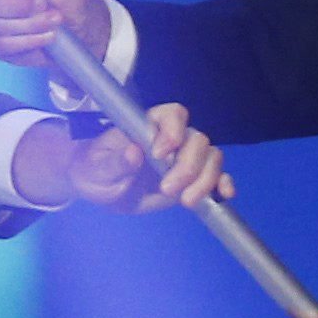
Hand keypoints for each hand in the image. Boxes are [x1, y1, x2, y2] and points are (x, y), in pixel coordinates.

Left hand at [5, 103, 230, 211]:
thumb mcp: (95, 168)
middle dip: (187, 166)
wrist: (100, 188)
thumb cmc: (93, 169)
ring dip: (205, 179)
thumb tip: (134, 152)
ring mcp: (183, 158)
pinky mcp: (191, 180)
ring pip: (211, 157)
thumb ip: (114, 162)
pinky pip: (216, 177)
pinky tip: (223, 196)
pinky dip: (223, 184)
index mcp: (146, 125)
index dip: (173, 130)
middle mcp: (170, 138)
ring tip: (186, 202)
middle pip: (196, 139)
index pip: (172, 114)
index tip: (159, 154)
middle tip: (167, 189)